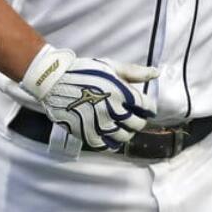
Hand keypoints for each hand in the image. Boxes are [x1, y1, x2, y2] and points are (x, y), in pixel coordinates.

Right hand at [19, 44, 157, 150]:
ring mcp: (100, 124)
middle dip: (138, 120)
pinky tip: (109, 133)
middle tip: (133, 116)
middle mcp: (113, 110)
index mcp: (121, 92)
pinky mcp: (88, 133)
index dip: (148, 107)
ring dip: (126, 132)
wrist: (54, 81)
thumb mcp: (110, 66)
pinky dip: (111, 142)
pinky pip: (107, 145)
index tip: (144, 106)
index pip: (146, 107)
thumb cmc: (84, 71)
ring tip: (121, 126)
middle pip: (137, 124)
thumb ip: (134, 72)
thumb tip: (156, 73)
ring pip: (124, 137)